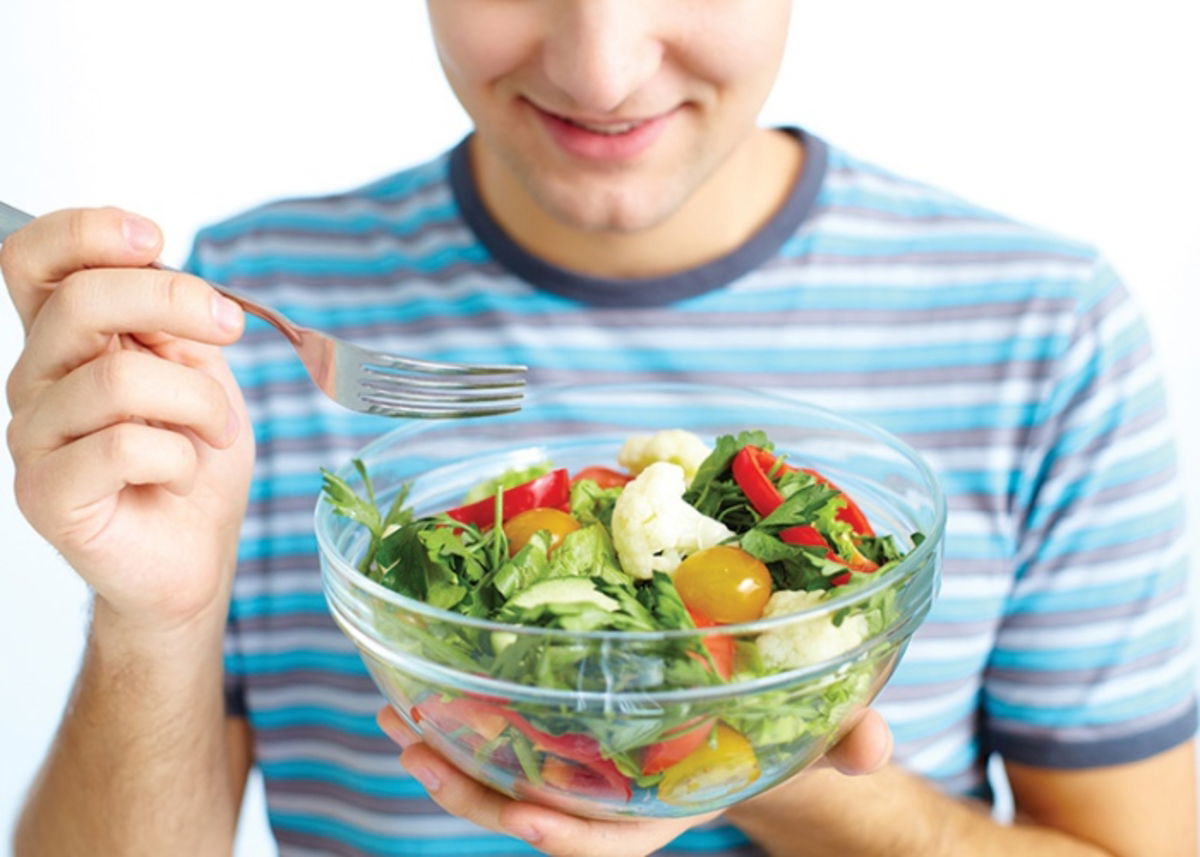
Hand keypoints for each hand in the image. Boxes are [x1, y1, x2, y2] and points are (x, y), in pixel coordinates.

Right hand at [1, 208, 253, 633]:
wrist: (195, 554)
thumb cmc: (194, 459)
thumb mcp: (199, 372)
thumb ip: (173, 322)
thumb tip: (165, 267)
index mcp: (67, 340)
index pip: (34, 258)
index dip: (87, 230)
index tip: (155, 237)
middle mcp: (37, 381)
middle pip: (80, 301)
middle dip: (172, 301)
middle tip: (228, 327)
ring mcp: (34, 438)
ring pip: (118, 379)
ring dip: (197, 403)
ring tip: (214, 434)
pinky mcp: (46, 493)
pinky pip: (124, 447)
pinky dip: (180, 458)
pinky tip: (180, 476)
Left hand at [377, 705, 892, 856]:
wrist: (750, 720)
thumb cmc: (780, 732)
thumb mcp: (815, 732)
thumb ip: (845, 740)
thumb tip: (874, 744)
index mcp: (665, 806)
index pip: (614, 842)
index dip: (571, 836)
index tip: (526, 818)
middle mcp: (613, 798)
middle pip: (534, 813)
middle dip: (474, 790)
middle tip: (417, 748)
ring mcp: (583, 771)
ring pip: (505, 781)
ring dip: (447, 755)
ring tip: (395, 718)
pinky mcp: (566, 737)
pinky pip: (507, 741)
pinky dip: (464, 723)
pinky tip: (426, 690)